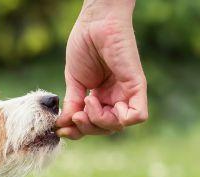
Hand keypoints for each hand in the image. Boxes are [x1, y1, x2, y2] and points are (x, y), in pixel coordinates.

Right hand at [56, 0, 147, 139]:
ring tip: (88, 100)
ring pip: (119, 125)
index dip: (78, 131)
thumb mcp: (73, 81)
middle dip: (87, 128)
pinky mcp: (136, 85)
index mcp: (101, 97)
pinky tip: (103, 103)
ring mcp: (126, 92)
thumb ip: (72, 104)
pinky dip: (121, 118)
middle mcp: (115, 97)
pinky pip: (138, 115)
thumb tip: (63, 126)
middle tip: (76, 115)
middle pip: (105, 129)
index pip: (93, 125)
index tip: (61, 128)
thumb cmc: (84, 45)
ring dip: (99, 121)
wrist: (94, 23)